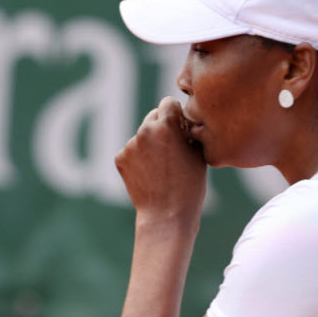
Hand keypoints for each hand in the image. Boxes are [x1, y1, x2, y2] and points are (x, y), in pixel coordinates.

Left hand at [115, 97, 207, 221]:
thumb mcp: (198, 151)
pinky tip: (149, 173)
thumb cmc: (190, 184)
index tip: (181, 127)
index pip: (168, 102)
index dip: (176, 115)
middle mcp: (144, 130)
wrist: (167, 214)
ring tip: (162, 166)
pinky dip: (138, 158)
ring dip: (150, 143)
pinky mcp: (120, 158)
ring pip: (142, 135)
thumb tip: (183, 117)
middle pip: (153, 116)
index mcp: (166, 124)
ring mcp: (130, 145)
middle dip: (161, 127)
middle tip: (172, 148)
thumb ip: (188, 129)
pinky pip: (131, 150)